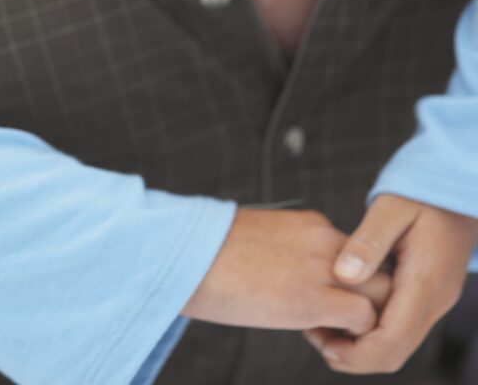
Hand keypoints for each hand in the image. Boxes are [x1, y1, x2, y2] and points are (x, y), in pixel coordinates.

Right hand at [182, 208, 391, 332]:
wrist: (186, 254)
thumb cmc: (210, 253)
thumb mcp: (262, 243)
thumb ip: (291, 255)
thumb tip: (296, 281)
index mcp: (311, 225)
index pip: (359, 256)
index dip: (350, 286)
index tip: (324, 305)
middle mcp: (325, 240)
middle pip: (381, 270)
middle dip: (371, 302)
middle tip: (338, 326)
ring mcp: (321, 267)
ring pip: (382, 293)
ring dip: (368, 321)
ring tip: (331, 337)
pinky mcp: (312, 298)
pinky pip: (364, 318)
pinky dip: (355, 337)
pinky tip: (324, 343)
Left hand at [304, 194, 477, 374]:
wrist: (455, 188)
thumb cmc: (424, 191)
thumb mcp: (392, 207)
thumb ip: (368, 241)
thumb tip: (344, 275)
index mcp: (425, 282)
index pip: (392, 339)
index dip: (356, 352)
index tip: (323, 343)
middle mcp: (434, 299)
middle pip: (394, 350)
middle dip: (354, 353)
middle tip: (315, 334)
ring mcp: (433, 299)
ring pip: (397, 342)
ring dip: (361, 342)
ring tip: (323, 322)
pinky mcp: (427, 293)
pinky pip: (399, 324)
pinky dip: (371, 326)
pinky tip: (345, 306)